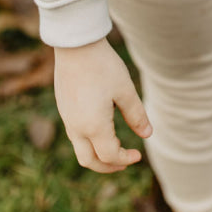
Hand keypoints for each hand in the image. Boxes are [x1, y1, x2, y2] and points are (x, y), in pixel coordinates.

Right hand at [54, 37, 152, 172]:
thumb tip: (148, 134)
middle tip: (125, 161)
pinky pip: (75, 135)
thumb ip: (136, 115)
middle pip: (89, 161)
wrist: (75, 45)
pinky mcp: (63, 108)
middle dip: (108, 166)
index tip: (139, 154)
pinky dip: (89, 141)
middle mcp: (76, 127)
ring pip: (80, 149)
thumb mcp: (125, 90)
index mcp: (93, 126)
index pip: (109, 156)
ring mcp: (67, 118)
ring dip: (97, 155)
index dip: (125, 159)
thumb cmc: (103, 66)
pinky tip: (102, 129)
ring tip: (115, 148)